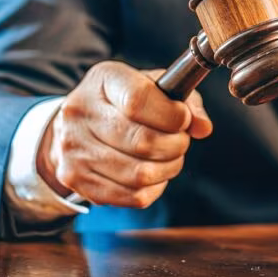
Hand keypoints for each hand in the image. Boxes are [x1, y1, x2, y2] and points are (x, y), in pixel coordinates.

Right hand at [36, 61, 211, 207]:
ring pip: (140, 174)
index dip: (171, 115)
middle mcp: (80, 113)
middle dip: (175, 145)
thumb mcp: (154, 87)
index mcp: (103, 81)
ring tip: (169, 157)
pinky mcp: (78, 180)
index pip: (139, 100)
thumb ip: (185, 101)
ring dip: (168, 168)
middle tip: (180, 141)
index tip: (183, 119)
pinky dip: (154, 187)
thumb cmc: (124, 103)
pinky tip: (153, 172)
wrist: (75, 126)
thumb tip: (203, 127)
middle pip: (142, 141)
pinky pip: (133, 195)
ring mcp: (75, 149)